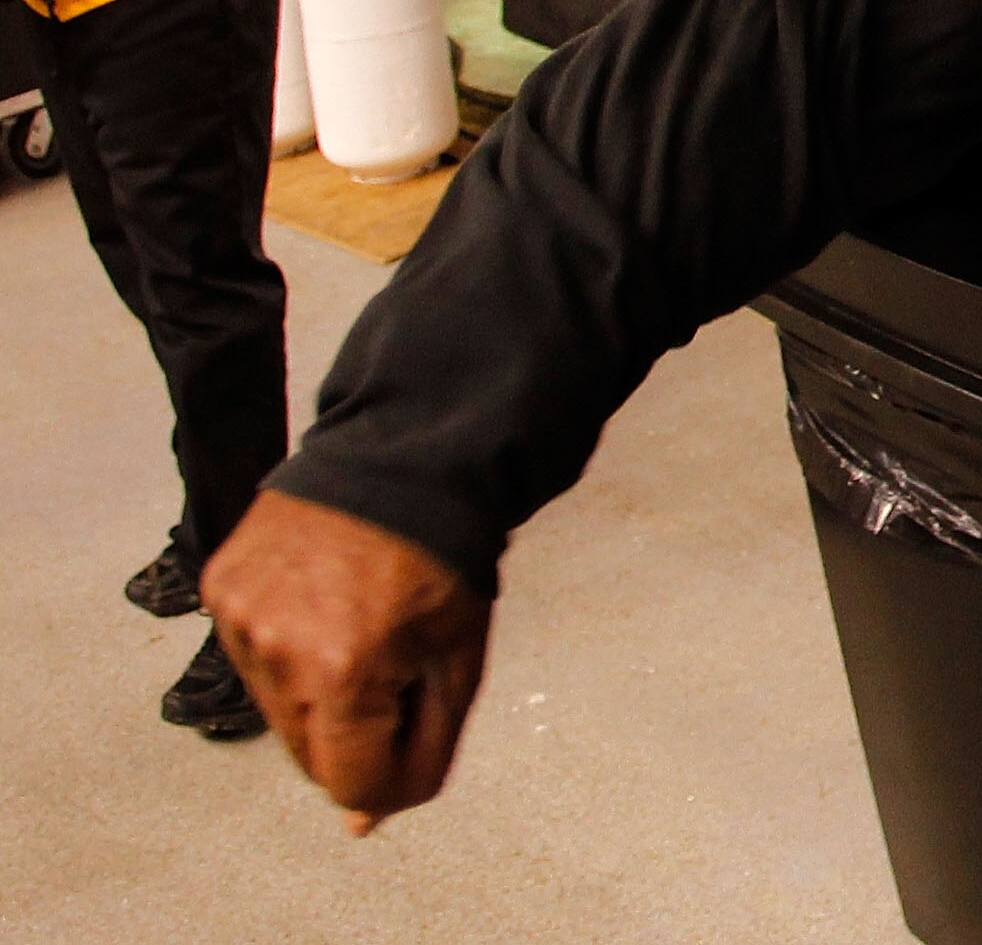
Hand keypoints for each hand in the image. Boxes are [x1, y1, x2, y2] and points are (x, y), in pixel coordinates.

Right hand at [203, 491, 493, 834]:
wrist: (407, 461)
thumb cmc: (443, 558)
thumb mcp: (458, 663)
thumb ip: (421, 752)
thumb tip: (365, 821)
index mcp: (344, 671)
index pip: (350, 784)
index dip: (390, 773)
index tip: (413, 734)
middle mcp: (279, 650)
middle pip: (309, 754)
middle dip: (356, 732)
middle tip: (395, 667)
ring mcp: (241, 618)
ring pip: (276, 710)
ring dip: (318, 693)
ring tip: (359, 626)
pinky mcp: (221, 587)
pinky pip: (251, 653)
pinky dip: (287, 646)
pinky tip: (323, 602)